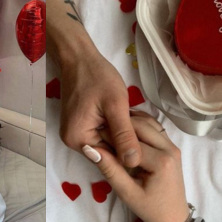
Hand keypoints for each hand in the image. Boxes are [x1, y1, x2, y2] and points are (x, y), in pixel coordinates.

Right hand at [59, 52, 141, 166]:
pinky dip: (114, 128)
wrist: (80, 59)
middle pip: (107, 152)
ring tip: (134, 121)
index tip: (148, 142)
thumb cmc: (97, 76)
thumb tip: (133, 163)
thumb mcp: (116, 105)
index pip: (110, 159)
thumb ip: (124, 135)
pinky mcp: (80, 127)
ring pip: (106, 143)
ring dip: (121, 135)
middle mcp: (72, 142)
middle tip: (143, 127)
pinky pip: (101, 135)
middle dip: (125, 142)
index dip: (130, 152)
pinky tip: (124, 118)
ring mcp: (75, 134)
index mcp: (78, 139)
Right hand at [83, 111, 189, 221]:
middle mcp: (170, 149)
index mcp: (161, 161)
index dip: (110, 135)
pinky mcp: (171, 146)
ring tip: (110, 125)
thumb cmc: (149, 208)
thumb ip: (109, 169)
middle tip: (101, 125)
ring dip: (129, 121)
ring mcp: (173, 146)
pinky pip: (154, 128)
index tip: (94, 132)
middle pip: (141, 126)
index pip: (130, 141)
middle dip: (119, 123)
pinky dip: (138, 125)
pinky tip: (123, 129)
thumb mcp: (126, 192)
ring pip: (148, 123)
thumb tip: (90, 149)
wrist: (172, 216)